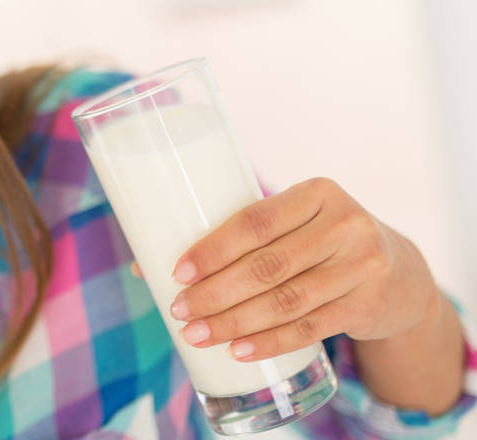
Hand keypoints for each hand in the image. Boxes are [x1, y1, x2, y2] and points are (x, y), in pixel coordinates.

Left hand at [168, 177, 440, 361]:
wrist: (398, 271)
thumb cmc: (317, 241)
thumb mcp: (293, 223)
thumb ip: (235, 237)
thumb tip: (145, 266)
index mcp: (317, 192)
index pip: (256, 220)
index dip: (214, 248)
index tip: (177, 272)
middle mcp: (345, 224)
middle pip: (268, 265)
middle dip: (216, 292)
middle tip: (180, 310)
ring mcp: (362, 266)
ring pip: (286, 300)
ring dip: (235, 322)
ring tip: (196, 333)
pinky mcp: (367, 304)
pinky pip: (310, 328)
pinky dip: (270, 342)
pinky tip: (239, 350)